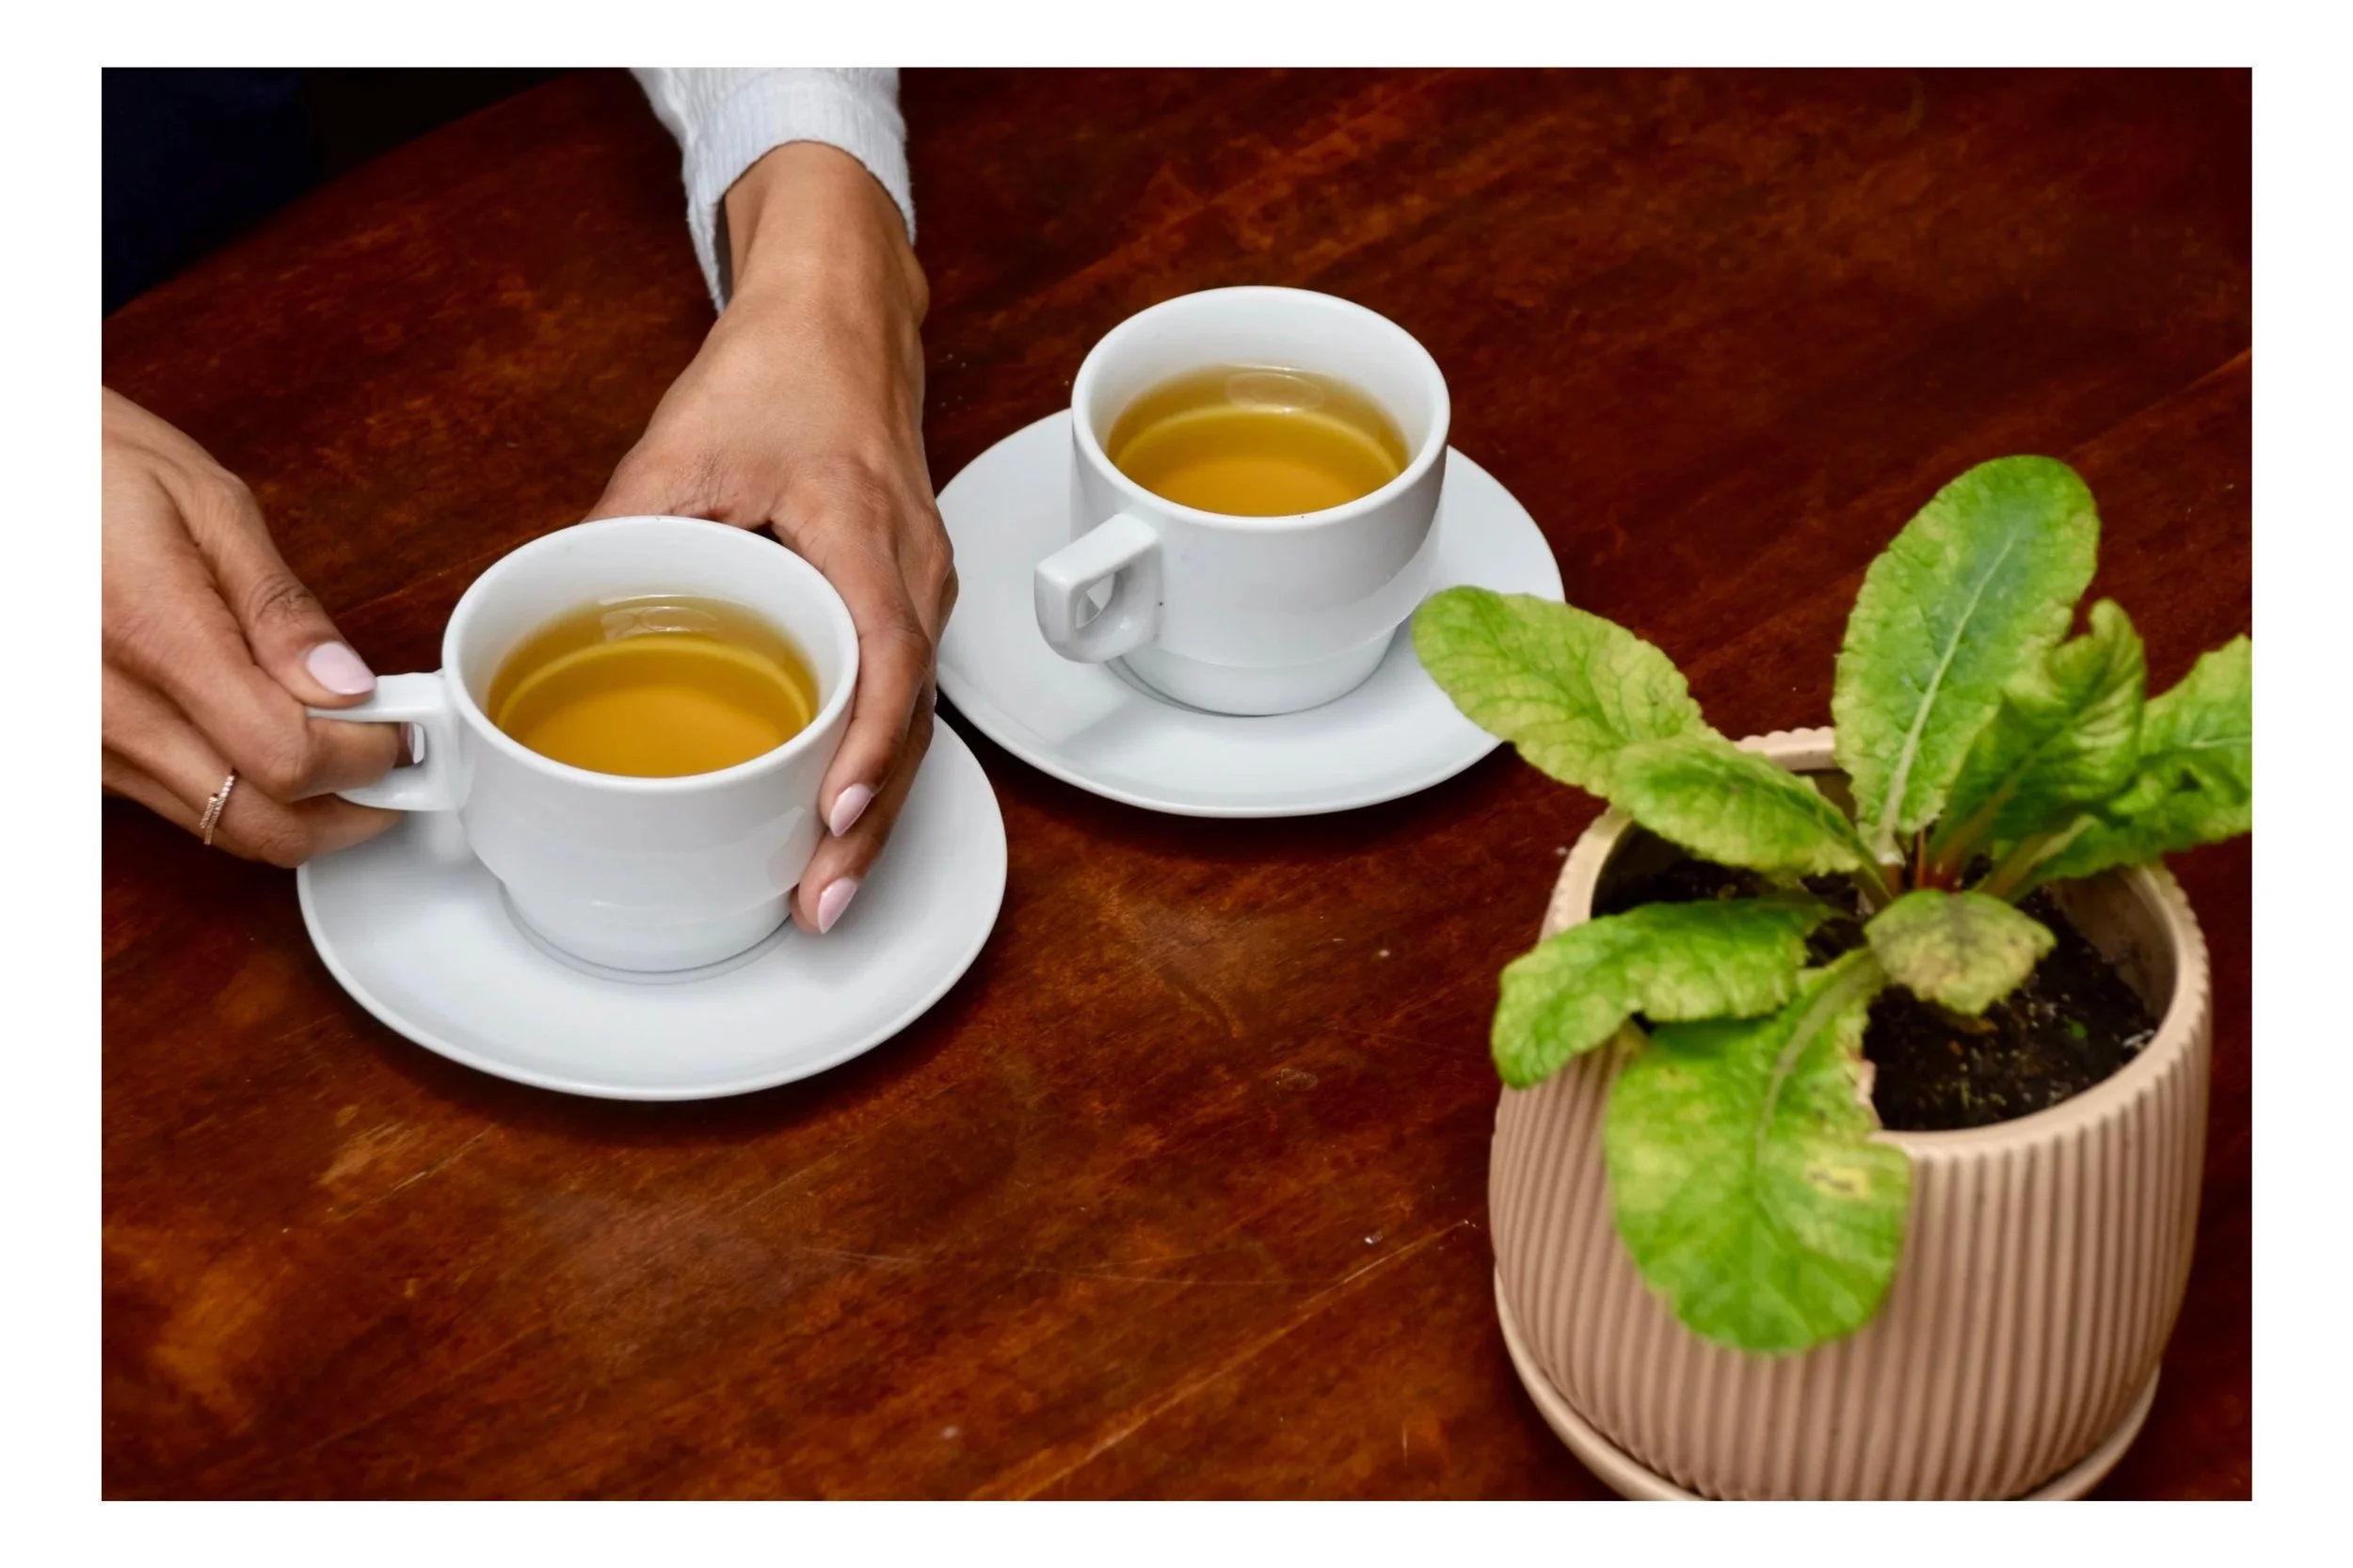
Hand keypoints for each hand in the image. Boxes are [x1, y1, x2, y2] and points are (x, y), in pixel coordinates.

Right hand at [102, 388, 401, 863]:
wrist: (11, 471)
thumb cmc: (96, 469)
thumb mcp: (207, 506)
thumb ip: (281, 608)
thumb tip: (347, 685)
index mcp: (150, 636)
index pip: (285, 756)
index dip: (363, 756)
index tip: (402, 728)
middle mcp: (106, 709)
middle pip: (258, 823)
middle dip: (348, 810)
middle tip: (391, 767)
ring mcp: (85, 741)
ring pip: (218, 826)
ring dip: (298, 811)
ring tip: (343, 754)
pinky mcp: (79, 753)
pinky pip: (177, 803)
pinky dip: (240, 793)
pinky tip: (270, 747)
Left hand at [588, 142, 953, 934]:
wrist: (845, 319)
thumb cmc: (785, 369)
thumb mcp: (681, 444)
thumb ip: (621, 525)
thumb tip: (550, 606)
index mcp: (864, 531)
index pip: (888, 657)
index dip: (865, 746)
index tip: (834, 812)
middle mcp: (912, 574)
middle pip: (910, 720)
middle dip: (869, 823)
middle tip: (819, 901)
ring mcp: (921, 591)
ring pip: (914, 721)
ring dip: (875, 809)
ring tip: (824, 888)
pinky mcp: (907, 602)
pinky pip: (902, 697)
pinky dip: (873, 764)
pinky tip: (833, 817)